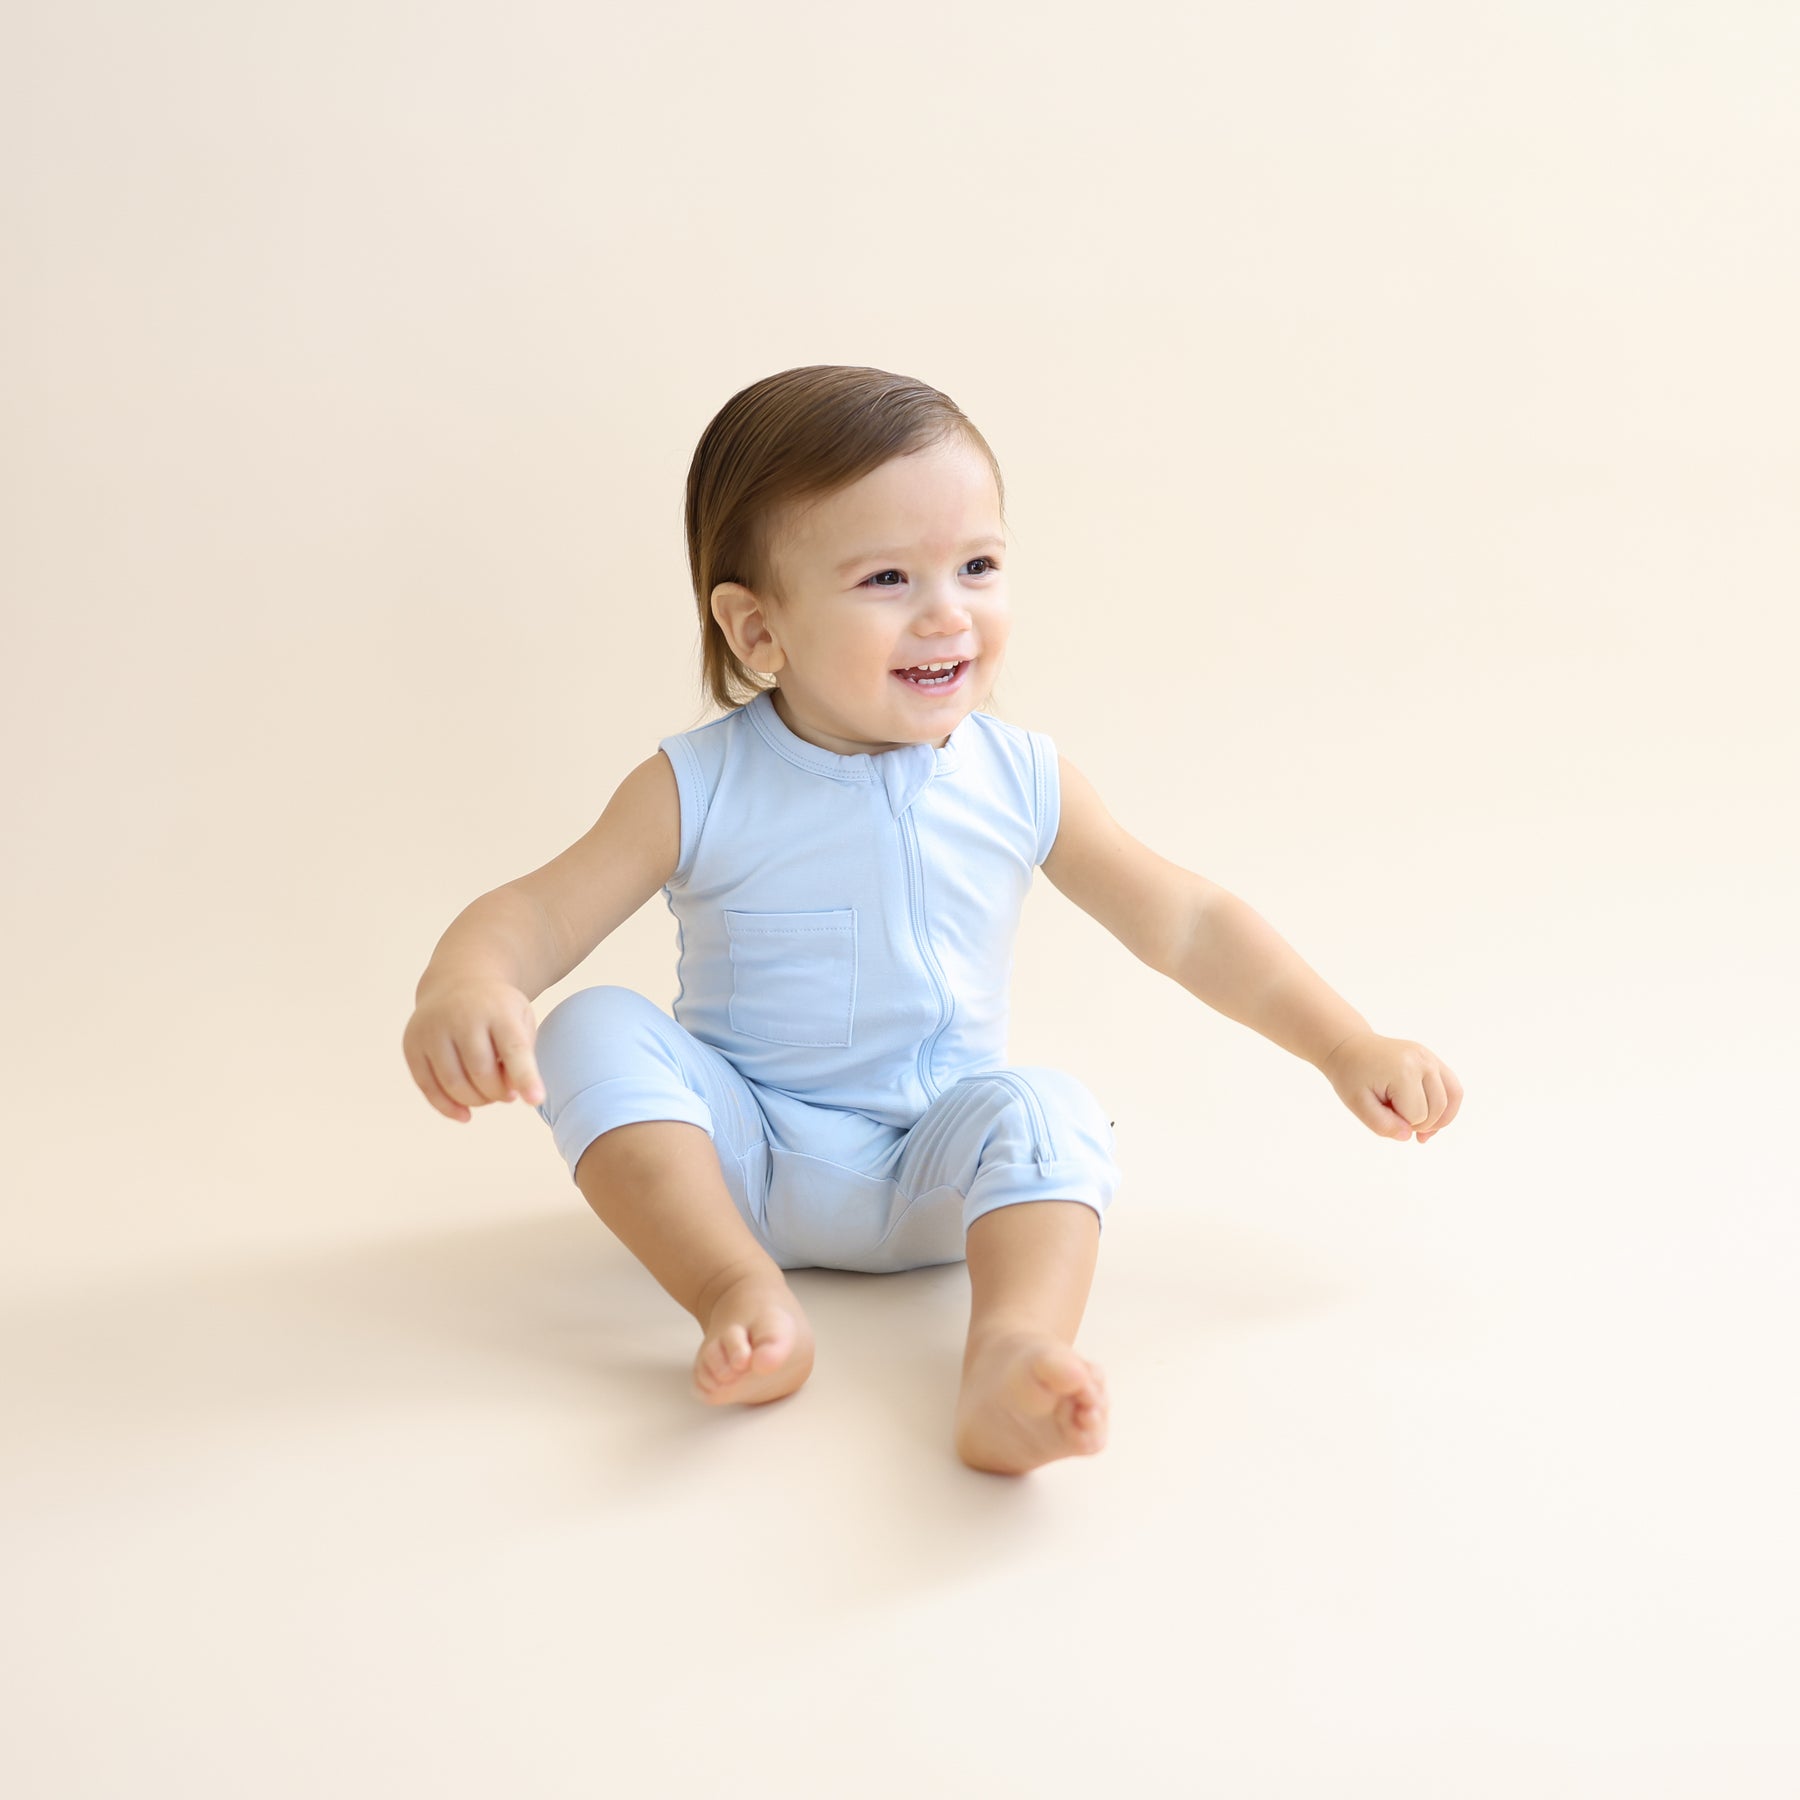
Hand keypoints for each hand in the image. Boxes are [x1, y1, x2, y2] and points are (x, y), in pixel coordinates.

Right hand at [403, 979, 545, 1122]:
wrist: (458, 981)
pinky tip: (464, 1114)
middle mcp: (461, 1016)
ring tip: (488, 1095)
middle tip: (507, 1094)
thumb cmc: (498, 1011)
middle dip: (498, 1093)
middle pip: (481, 1072)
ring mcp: (432, 1029)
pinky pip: (427, 1086)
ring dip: (475, 1100)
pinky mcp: (412, 1044)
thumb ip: (522, 1056)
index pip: (514, 1048)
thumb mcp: (521, 1020)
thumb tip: (510, 1093)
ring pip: (453, 1083)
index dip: (525, 1077)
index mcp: (497, 1009)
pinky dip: (447, 1107)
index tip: (536, 1100)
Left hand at [1318, 1031, 1461, 1142]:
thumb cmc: (1352, 1076)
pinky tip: (1433, 1118)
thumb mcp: (1357, 1104)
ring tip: (1420, 1128)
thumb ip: (1382, 1124)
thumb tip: (1408, 1136)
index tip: (1382, 1113)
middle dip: (1419, 1123)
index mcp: (1403, 1071)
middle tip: (1394, 1117)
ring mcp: (1430, 1058)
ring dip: (1438, 1119)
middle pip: (1437, 1110)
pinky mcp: (1433, 1059)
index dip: (1401, 1124)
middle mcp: (1423, 1061)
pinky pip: (1453, 1088)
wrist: (1351, 1048)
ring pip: (1452, 1099)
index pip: (1417, 1116)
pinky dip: (1447, 1107)